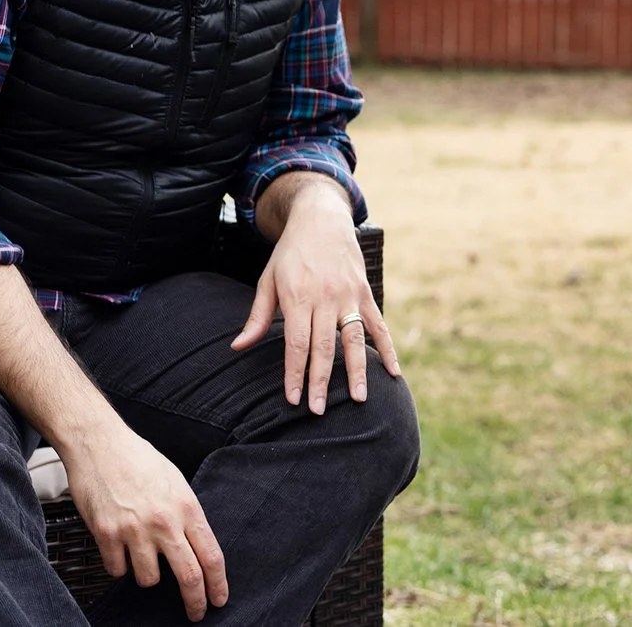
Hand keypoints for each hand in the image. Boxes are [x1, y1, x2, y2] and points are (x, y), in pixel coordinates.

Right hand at [62, 427, 227, 620]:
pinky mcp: (106, 534)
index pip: (211, 555)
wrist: (100, 444)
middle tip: (196, 613)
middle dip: (195, 601)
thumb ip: (186, 515)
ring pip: (148, 579)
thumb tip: (195, 546)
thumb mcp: (176, 483)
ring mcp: (134, 530)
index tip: (219, 599)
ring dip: (147, 575)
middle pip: (188, 575)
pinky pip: (116, 570)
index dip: (218, 584)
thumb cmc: (140, 461)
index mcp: (187, 508)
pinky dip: (118, 565)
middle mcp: (164, 522)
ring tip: (141, 554)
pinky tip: (118, 547)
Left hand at [230, 182, 399, 412]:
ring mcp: (349, 296)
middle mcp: (325, 298)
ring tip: (360, 399)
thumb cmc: (291, 253)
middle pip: (324, 347)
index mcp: (298, 297)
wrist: (322, 219)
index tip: (293, 399)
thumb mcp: (268, 279)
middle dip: (321, 381)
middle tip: (319, 411)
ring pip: (355, 340)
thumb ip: (257, 316)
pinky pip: (378, 326)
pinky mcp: (364, 294)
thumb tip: (237, 347)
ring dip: (358, 371)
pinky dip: (388, 349)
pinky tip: (393, 373)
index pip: (296, 343)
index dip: (295, 372)